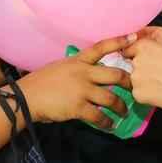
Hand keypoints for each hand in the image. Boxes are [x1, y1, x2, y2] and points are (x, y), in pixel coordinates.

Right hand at [17, 36, 133, 128]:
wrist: (27, 96)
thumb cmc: (42, 82)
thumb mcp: (61, 67)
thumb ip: (77, 68)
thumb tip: (90, 73)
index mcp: (78, 61)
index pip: (102, 47)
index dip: (119, 42)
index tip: (134, 36)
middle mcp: (83, 73)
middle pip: (115, 75)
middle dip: (128, 82)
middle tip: (134, 87)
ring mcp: (81, 90)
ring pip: (111, 98)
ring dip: (121, 107)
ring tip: (124, 112)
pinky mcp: (78, 107)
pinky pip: (99, 116)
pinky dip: (107, 123)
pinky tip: (110, 126)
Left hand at [123, 28, 161, 109]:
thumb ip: (151, 34)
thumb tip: (139, 33)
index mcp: (143, 46)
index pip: (128, 48)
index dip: (137, 54)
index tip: (147, 59)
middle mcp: (136, 61)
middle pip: (131, 63)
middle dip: (140, 67)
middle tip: (157, 71)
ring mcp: (135, 78)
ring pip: (133, 78)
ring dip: (142, 80)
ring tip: (159, 82)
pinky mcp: (137, 94)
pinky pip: (137, 92)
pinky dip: (145, 92)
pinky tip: (158, 91)